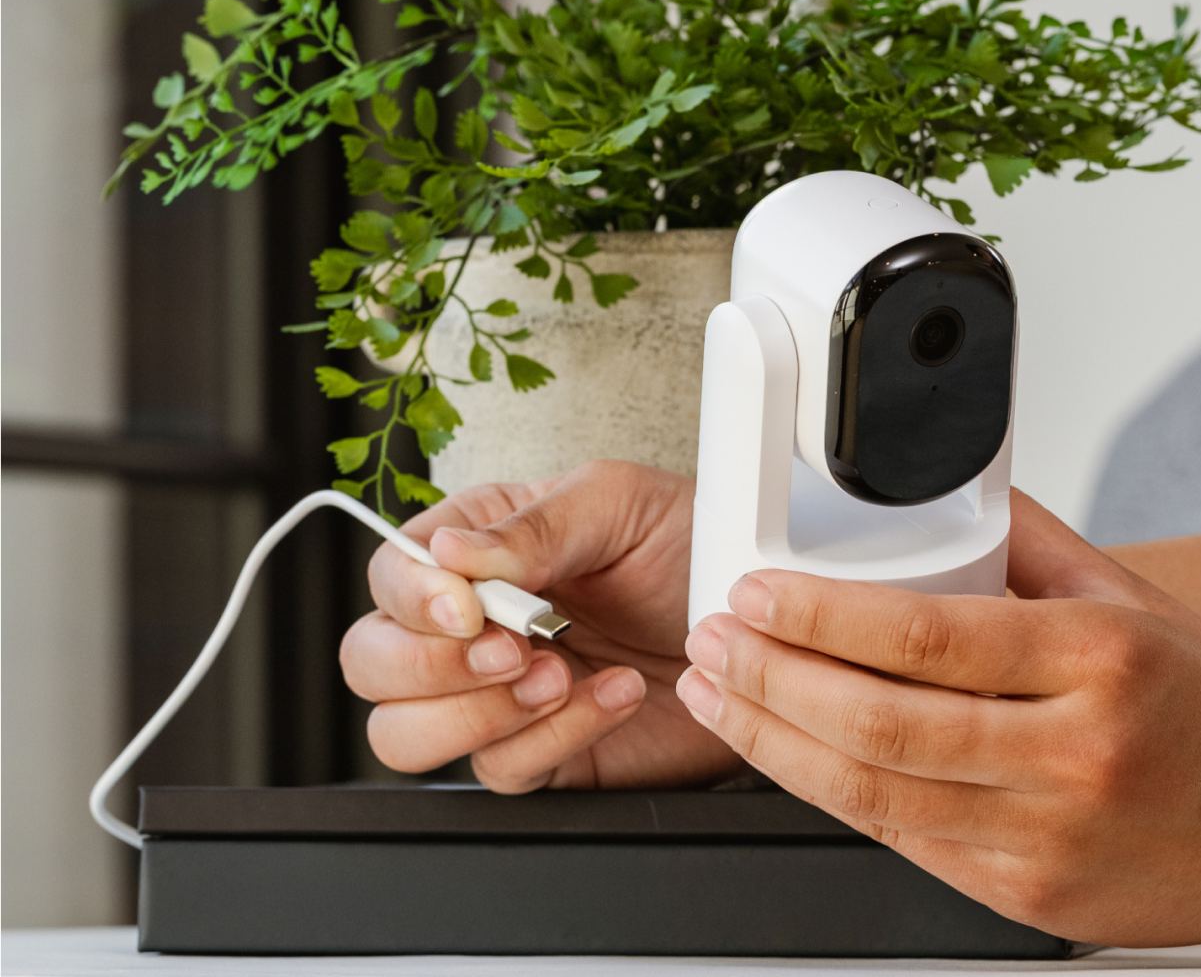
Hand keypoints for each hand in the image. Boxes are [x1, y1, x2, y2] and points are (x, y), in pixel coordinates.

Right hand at [341, 460, 741, 791]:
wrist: (757, 622)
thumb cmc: (686, 544)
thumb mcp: (618, 502)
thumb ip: (534, 526)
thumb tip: (451, 554)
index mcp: (475, 550)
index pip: (389, 578)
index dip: (412, 599)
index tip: (468, 604)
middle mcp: (472, 626)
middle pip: (372, 665)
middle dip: (429, 666)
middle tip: (513, 648)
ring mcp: (498, 696)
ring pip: (408, 736)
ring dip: (477, 713)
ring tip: (559, 674)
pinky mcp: (542, 752)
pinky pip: (504, 770)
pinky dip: (558, 736)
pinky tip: (614, 694)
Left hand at [676, 491, 1200, 957]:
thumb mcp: (1133, 601)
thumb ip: (1028, 544)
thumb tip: (940, 499)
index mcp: (1098, 660)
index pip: (927, 636)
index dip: (821, 615)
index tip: (755, 591)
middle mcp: (1070, 754)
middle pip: (880, 721)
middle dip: (770, 680)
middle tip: (710, 641)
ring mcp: (1045, 836)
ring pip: (874, 793)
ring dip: (774, 743)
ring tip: (717, 695)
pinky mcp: (1026, 895)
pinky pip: (902, 842)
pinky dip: (830, 794)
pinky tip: (784, 754)